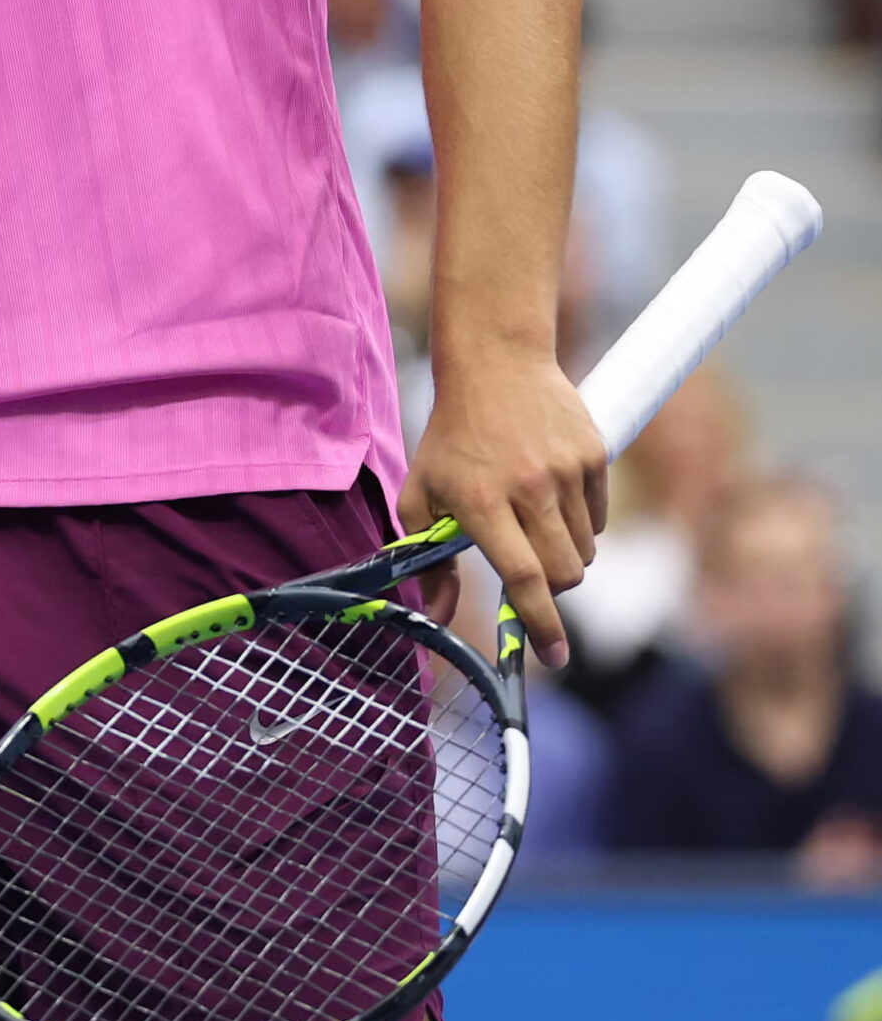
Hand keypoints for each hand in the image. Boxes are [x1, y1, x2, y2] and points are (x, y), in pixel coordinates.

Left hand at [399, 356, 607, 667]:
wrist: (495, 363)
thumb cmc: (452, 436)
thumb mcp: (422, 493)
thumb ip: (426, 559)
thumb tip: (434, 617)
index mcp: (482, 501)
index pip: (524, 578)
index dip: (540, 625)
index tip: (553, 658)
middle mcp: (529, 487)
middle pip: (563, 573)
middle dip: (552, 591)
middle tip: (532, 576)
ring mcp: (567, 470)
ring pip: (585, 550)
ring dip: (565, 555)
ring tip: (534, 523)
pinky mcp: (594, 453)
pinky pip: (598, 518)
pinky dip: (581, 523)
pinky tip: (552, 494)